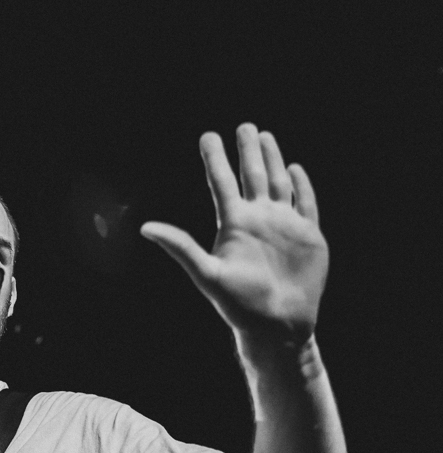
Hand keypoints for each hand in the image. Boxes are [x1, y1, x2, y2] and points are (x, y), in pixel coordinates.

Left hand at [140, 123, 327, 344]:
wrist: (277, 326)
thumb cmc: (239, 304)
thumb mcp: (206, 274)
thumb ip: (180, 247)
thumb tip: (144, 228)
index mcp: (233, 224)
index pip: (221, 183)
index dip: (214, 159)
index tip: (208, 135)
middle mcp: (258, 220)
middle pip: (251, 176)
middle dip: (247, 151)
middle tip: (243, 126)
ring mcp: (283, 226)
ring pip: (277, 183)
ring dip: (272, 159)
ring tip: (265, 136)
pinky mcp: (308, 236)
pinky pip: (306, 204)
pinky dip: (302, 185)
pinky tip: (294, 168)